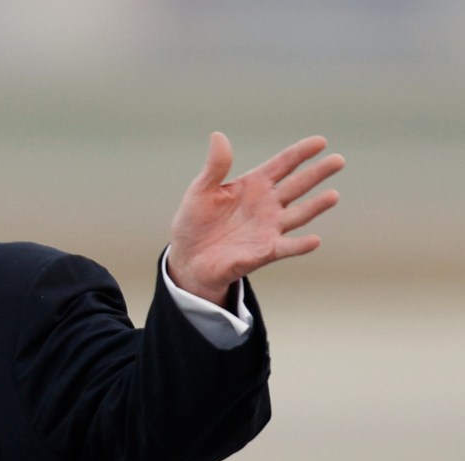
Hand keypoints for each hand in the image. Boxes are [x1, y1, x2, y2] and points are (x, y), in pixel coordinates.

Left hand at [167, 132, 343, 305]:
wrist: (188, 257)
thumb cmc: (195, 222)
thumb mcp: (201, 190)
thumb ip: (215, 166)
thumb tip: (218, 135)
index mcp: (254, 185)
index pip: (282, 165)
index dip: (300, 153)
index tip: (321, 141)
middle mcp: (267, 205)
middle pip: (297, 186)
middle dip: (317, 173)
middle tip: (339, 160)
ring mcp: (268, 228)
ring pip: (298, 215)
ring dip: (315, 207)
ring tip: (333, 196)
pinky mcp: (264, 252)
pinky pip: (286, 248)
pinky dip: (300, 245)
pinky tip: (314, 240)